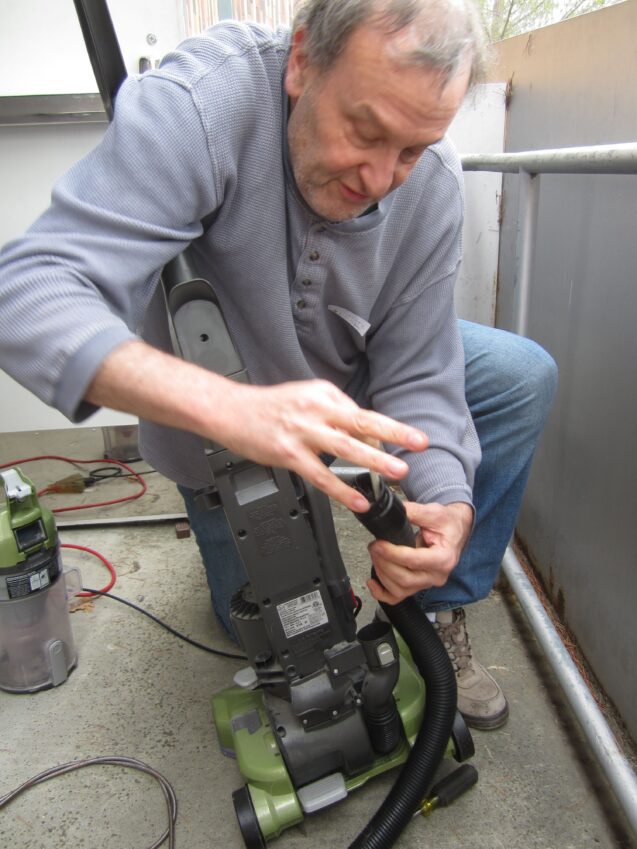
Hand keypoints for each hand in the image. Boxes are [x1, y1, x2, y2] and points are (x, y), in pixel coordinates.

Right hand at [85, 341, 428, 511]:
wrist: (228, 410)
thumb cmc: (268, 407)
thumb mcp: (305, 398)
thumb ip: (334, 414)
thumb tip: (364, 435)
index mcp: (323, 394)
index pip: (361, 413)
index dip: (385, 429)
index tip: (408, 440)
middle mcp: (315, 409)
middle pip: (362, 420)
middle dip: (395, 431)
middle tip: (419, 442)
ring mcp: (301, 431)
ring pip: (344, 447)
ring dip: (374, 459)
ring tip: (397, 471)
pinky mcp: (287, 454)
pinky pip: (320, 475)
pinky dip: (341, 489)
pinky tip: (358, 500)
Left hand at [366, 501, 472, 603]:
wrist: (454, 531)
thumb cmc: (447, 524)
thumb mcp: (434, 512)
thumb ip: (414, 511)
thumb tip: (395, 511)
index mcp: (444, 558)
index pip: (414, 561)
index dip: (392, 553)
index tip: (379, 544)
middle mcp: (437, 575)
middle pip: (405, 579)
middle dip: (384, 563)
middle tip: (374, 547)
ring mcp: (427, 583)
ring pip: (399, 590)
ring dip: (382, 574)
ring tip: (375, 556)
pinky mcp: (418, 586)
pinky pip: (398, 597)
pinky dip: (382, 593)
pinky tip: (372, 582)